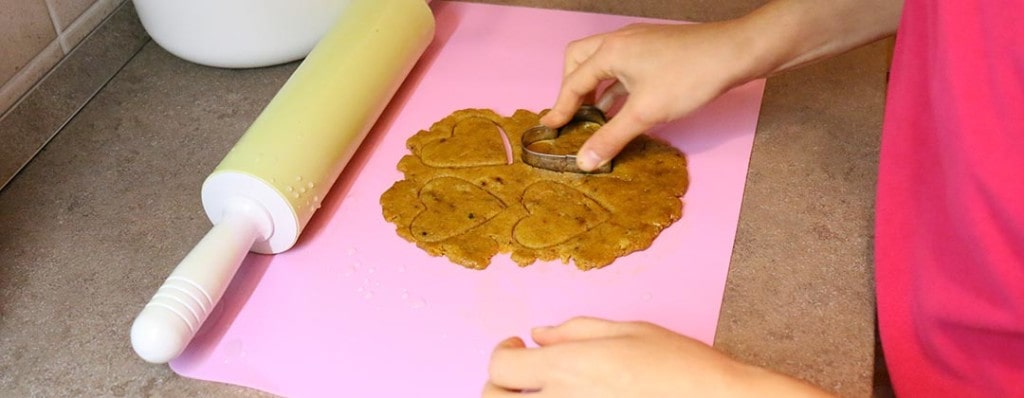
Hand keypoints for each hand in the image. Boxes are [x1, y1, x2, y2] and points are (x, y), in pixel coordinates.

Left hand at [482, 316, 831, 396]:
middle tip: (521, 377)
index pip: (500, 367)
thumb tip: (539, 334)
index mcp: (568, 368)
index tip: (518, 346)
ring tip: (543, 393)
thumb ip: (576, 330)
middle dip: (499, 387)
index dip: (503, 353)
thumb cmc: (681, 368)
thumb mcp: (630, 331)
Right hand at [541, 21, 761, 170]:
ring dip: (594, 88)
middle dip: (571, 88)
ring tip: (593, 117)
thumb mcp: (646, 112)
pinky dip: (614, 86)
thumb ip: (611, 137)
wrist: (734, 53)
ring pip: (602, 64)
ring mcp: (638, 44)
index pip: (573, 81)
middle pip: (579, 61)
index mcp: (610, 51)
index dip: (561, 107)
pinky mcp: (654, 50)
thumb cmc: (690, 75)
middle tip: (571, 115)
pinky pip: (621, 67)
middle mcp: (619, 42)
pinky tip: (621, 107)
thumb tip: (585, 161)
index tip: (551, 128)